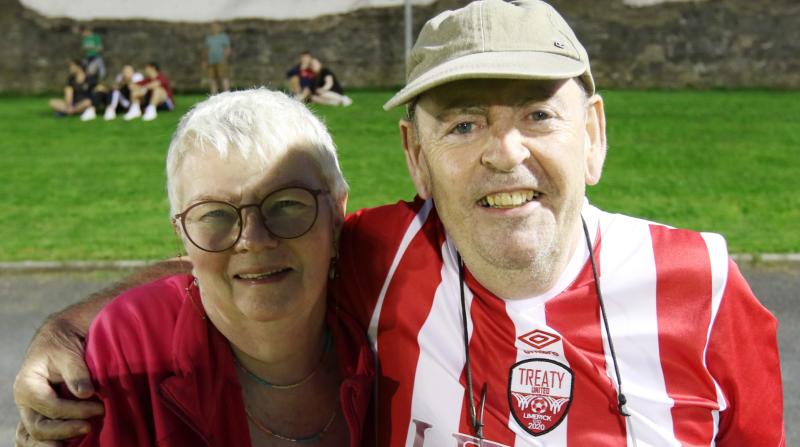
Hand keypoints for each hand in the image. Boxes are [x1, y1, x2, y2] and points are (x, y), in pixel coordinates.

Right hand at [13, 317, 103, 442]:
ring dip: (55, 441)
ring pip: (34, 437)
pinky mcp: (42, 414)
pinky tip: (69, 444)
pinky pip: (38, 435)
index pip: (50, 408)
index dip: (76, 411)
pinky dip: (50, 442)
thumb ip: (76, 373)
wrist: (59, 337)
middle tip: (91, 426)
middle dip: (66, 430)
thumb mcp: (68, 353)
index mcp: (27, 386)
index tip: (100, 408)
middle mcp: (25, 403)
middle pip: (39, 428)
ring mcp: (32, 411)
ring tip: (76, 443)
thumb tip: (85, 394)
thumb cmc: (62, 343)